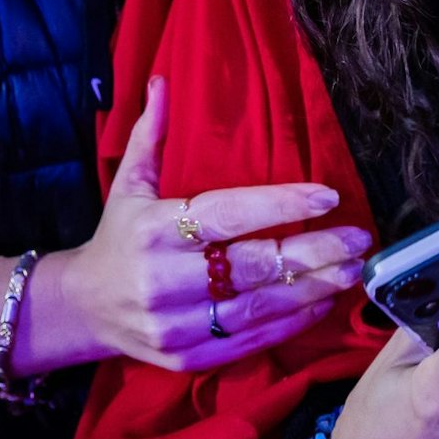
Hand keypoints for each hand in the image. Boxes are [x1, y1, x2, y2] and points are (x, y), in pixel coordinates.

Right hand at [49, 77, 368, 371]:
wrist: (82, 307)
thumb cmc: (119, 236)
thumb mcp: (128, 183)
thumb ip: (152, 133)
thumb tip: (164, 80)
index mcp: (154, 228)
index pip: (227, 214)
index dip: (281, 204)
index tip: (328, 195)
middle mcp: (163, 279)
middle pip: (252, 266)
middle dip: (313, 253)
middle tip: (357, 240)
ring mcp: (174, 324)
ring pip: (256, 307)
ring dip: (312, 289)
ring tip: (351, 270)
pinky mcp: (185, 358)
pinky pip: (247, 342)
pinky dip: (288, 325)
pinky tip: (320, 304)